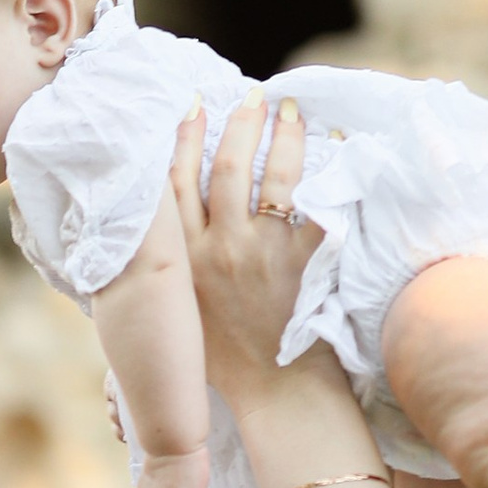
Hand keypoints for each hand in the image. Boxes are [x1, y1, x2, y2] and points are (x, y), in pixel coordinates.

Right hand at [172, 97, 319, 404]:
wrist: (274, 392)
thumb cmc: (222, 360)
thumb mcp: (177, 310)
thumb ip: (165, 269)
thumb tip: (151, 235)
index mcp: (184, 259)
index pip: (176, 183)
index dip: (184, 137)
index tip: (193, 105)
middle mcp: (220, 248)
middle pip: (226, 169)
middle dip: (239, 124)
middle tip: (252, 95)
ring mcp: (264, 253)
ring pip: (272, 178)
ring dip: (281, 136)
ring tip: (291, 110)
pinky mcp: (304, 263)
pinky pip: (319, 205)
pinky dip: (331, 171)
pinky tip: (336, 145)